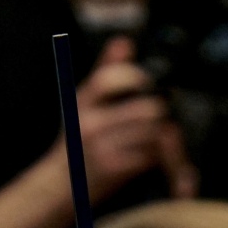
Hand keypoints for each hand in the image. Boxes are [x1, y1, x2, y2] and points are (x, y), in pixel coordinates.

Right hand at [64, 37, 176, 201]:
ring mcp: (102, 148)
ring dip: (164, 134)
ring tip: (166, 134)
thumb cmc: (77, 142)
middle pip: (144, 110)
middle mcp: (90, 124)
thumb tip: (124, 42)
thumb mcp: (84, 104)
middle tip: (167, 113)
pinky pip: (149, 157)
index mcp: (83, 103)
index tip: (146, 83)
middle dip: (160, 112)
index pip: (108, 79)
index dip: (134, 78)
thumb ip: (105, 72)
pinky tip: (157, 154)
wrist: (60, 186)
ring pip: (151, 133)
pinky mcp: (114, 170)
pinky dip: (159, 155)